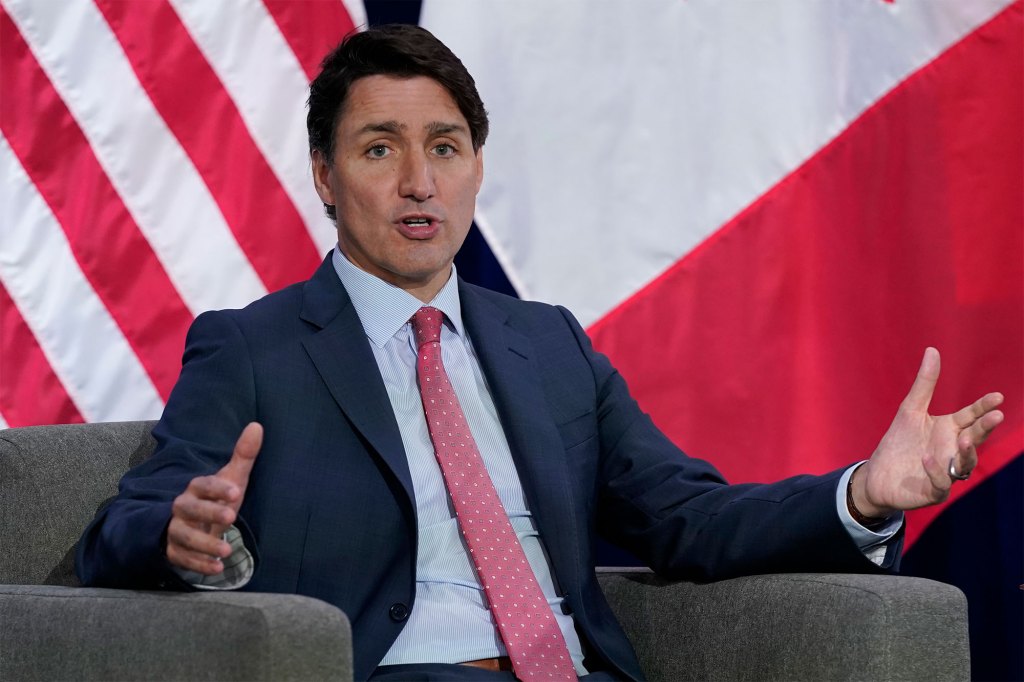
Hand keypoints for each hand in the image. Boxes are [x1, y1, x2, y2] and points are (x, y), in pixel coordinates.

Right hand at [165, 422, 262, 574]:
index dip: (218, 488)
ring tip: (227, 550)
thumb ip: (244, 455)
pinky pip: (182, 558)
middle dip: (209, 512)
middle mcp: (181, 507)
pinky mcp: (174, 550)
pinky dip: (198, 564)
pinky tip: (217, 568)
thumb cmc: (217, 498)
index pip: (203, 484)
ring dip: (204, 543)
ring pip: (183, 536)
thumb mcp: (232, 478)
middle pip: (189, 508)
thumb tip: (257, 426)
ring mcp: (175, 529)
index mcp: (196, 488)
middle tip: (231, 517)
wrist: (192, 523)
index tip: (236, 491)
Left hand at [851, 348, 1003, 517]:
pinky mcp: (933, 491)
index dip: (984, 407)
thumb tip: (932, 350)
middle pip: (974, 438)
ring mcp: (946, 472)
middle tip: (996, 416)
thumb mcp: (909, 410)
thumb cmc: (899, 442)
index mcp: (950, 429)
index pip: (972, 416)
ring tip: (963, 438)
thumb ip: (924, 384)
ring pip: (964, 464)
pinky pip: (941, 484)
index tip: (997, 396)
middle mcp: (953, 450)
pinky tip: (926, 458)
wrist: (877, 475)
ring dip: (966, 452)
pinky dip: (936, 472)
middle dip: (985, 428)